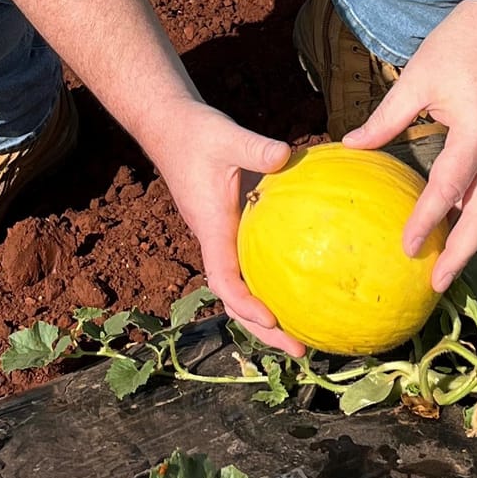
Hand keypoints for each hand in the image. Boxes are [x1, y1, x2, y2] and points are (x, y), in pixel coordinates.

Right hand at [140, 97, 304, 356]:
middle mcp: (216, 239)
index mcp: (212, 227)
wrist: (171, 125)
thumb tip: (287, 154)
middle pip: (235, 300)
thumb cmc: (196, 133)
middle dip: (263, 330)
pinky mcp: (232, 225)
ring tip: (306, 333)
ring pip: (243, 286)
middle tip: (299, 352)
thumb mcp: (227, 136)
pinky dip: (272, 281)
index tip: (271, 319)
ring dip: (268, 314)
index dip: (244, 304)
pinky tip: (305, 282)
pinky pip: (251, 263)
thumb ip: (255, 147)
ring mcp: (223, 236)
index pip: (223, 278)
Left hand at [342, 0, 476, 291]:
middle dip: (463, 254)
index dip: (428, 221)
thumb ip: (386, 117)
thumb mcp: (418, 76)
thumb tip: (349, 146)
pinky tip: (460, 227)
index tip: (406, 248)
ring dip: (474, 238)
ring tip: (447, 265)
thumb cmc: (461, 42)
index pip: (449, 188)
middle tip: (436, 283)